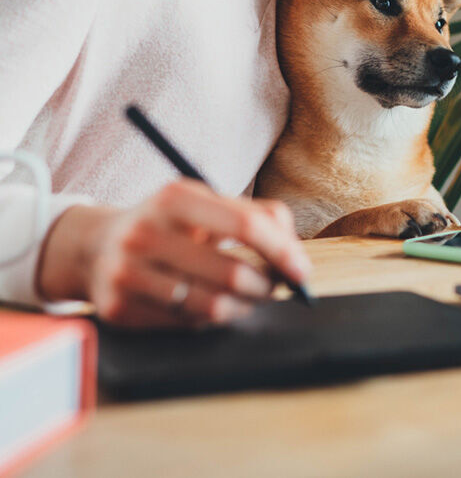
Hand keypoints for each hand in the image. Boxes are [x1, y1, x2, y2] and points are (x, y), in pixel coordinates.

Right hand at [37, 180, 311, 327]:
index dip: (283, 251)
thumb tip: (297, 261)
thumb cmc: (172, 224)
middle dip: (267, 286)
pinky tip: (208, 302)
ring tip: (248, 296)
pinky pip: (188, 325)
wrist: (97, 246)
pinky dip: (210, 318)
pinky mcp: (117, 308)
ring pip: (214, 307)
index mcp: (174, 198)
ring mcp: (126, 272)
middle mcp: (145, 233)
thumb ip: (257, 218)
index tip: (302, 271)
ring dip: (244, 306)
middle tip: (276, 287)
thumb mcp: (207, 204)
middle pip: (234, 274)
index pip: (247, 226)